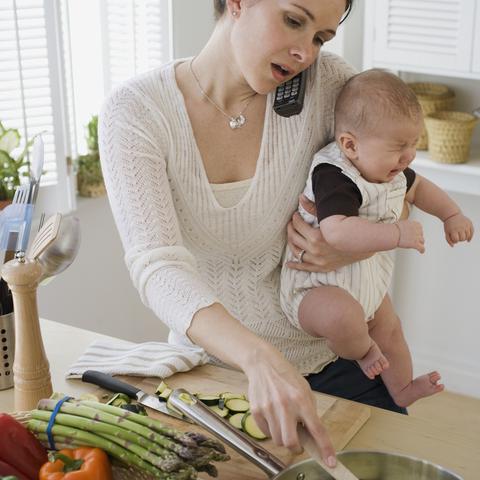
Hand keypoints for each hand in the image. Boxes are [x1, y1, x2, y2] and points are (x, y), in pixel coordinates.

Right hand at [244, 346, 335, 466]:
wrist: (263, 364)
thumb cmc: (286, 377)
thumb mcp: (305, 390)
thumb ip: (309, 411)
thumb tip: (313, 435)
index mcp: (301, 400)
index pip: (317, 429)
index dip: (325, 448)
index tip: (330, 462)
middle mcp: (285, 405)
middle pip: (291, 443)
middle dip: (296, 448)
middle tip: (298, 443)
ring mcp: (269, 409)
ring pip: (277, 440)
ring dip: (283, 438)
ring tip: (284, 423)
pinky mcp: (256, 411)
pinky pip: (265, 433)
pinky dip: (271, 431)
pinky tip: (273, 417)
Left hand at [287, 195, 370, 271]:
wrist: (363, 245)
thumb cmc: (347, 227)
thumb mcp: (330, 217)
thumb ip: (313, 207)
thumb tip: (300, 197)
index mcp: (316, 237)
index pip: (298, 226)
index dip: (295, 219)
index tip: (295, 215)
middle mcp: (315, 250)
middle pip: (294, 238)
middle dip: (290, 229)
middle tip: (291, 224)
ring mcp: (317, 260)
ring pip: (297, 252)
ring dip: (291, 243)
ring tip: (291, 237)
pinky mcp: (322, 268)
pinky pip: (304, 268)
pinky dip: (295, 265)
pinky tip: (288, 263)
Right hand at [396, 220, 424, 252]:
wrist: (393, 233)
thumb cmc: (395, 228)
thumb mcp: (402, 223)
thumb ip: (406, 225)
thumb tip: (403, 226)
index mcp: (415, 224)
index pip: (419, 227)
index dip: (416, 230)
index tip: (414, 232)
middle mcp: (418, 230)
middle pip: (421, 234)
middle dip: (418, 237)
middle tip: (414, 239)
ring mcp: (417, 238)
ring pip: (422, 241)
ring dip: (420, 243)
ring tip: (418, 245)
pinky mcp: (415, 244)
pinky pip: (421, 248)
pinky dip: (421, 250)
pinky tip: (421, 251)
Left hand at [444, 213, 473, 246]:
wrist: (452, 215)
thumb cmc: (449, 225)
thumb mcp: (446, 232)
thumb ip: (448, 240)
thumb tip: (453, 246)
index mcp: (453, 230)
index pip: (456, 240)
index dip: (455, 241)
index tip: (453, 238)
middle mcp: (460, 227)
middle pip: (462, 239)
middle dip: (460, 240)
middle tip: (458, 237)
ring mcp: (465, 225)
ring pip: (468, 236)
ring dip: (465, 238)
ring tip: (461, 236)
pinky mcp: (469, 223)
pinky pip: (472, 232)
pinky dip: (470, 237)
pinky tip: (468, 240)